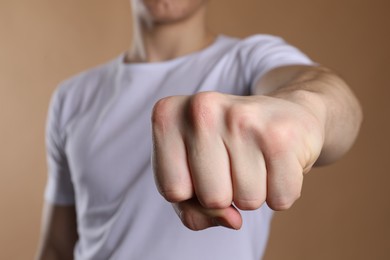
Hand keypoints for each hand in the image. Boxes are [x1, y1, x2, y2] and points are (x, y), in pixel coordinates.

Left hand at [151, 91, 324, 229]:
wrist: (282, 113)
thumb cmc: (227, 147)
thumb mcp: (192, 174)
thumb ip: (191, 208)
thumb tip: (232, 220)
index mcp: (167, 115)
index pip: (172, 190)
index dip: (191, 194)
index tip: (203, 168)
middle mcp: (201, 108)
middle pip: (211, 198)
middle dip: (226, 195)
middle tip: (234, 162)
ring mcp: (242, 117)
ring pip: (247, 202)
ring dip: (254, 192)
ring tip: (256, 159)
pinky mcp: (280, 133)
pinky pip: (280, 198)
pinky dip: (280, 191)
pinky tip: (276, 161)